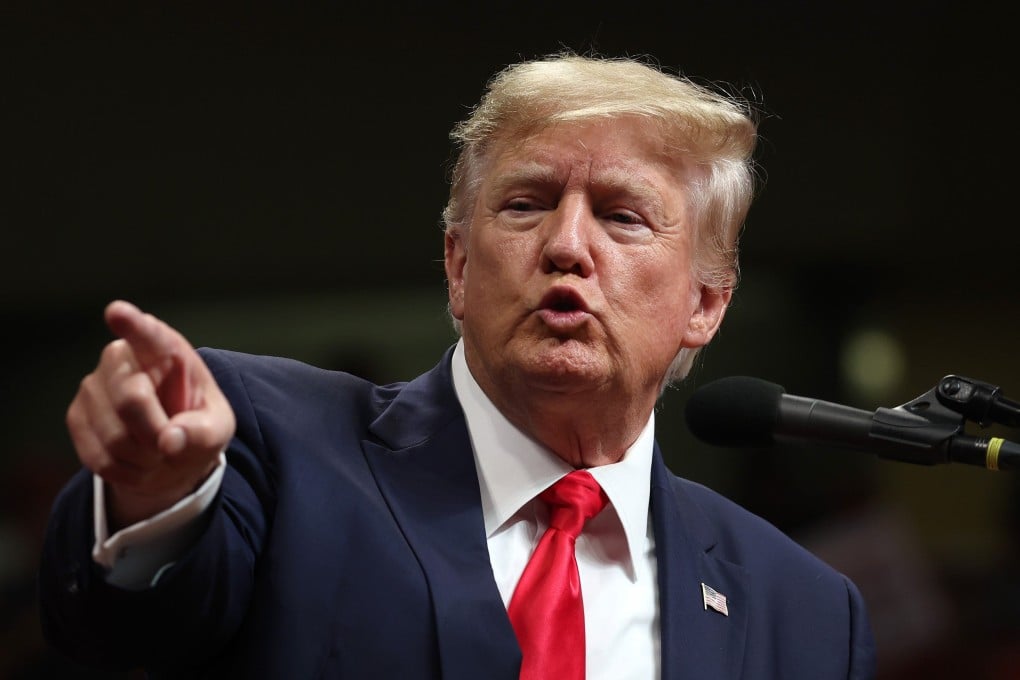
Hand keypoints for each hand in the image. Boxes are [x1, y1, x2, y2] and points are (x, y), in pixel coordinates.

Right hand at [66, 300, 235, 528]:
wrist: (167, 452)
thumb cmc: (196, 427)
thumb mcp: (217, 429)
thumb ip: (203, 433)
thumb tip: (169, 440)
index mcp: (164, 349)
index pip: (147, 334)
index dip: (132, 324)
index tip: (118, 312)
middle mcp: (122, 359)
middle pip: (132, 400)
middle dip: (157, 433)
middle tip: (173, 441)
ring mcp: (93, 386)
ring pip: (115, 437)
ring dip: (145, 457)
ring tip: (158, 450)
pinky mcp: (76, 417)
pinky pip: (100, 459)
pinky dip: (127, 471)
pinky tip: (138, 460)